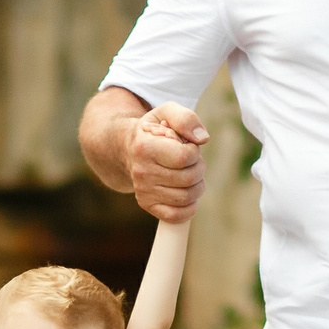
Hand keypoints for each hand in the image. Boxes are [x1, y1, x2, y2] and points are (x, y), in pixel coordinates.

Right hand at [126, 102, 208, 222]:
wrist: (126, 147)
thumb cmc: (152, 130)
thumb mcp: (166, 112)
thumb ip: (186, 118)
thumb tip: (202, 139)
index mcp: (145, 147)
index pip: (184, 158)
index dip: (194, 152)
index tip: (187, 146)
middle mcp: (141, 172)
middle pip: (188, 179)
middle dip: (198, 168)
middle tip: (191, 161)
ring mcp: (143, 191)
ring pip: (186, 198)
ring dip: (197, 186)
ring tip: (189, 174)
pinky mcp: (146, 204)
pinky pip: (176, 216)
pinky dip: (189, 207)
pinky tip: (187, 193)